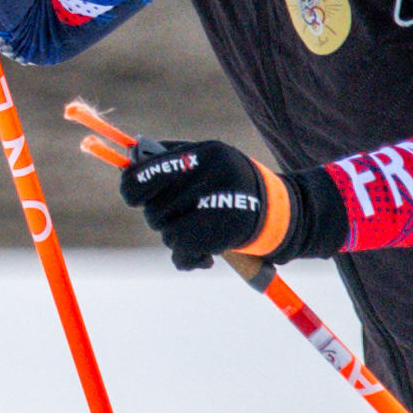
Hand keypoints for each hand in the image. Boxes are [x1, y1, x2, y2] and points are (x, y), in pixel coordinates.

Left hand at [122, 131, 345, 271]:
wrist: (284, 215)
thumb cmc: (236, 185)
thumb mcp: (210, 159)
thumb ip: (171, 157)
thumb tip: (128, 157)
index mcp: (202, 154)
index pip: (144, 173)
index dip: (132, 188)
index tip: (134, 196)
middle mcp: (209, 176)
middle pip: (153, 210)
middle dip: (161, 218)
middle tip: (182, 216)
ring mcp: (216, 205)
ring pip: (167, 233)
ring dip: (178, 239)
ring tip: (202, 232)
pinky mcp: (222, 233)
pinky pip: (182, 252)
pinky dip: (188, 259)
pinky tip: (206, 255)